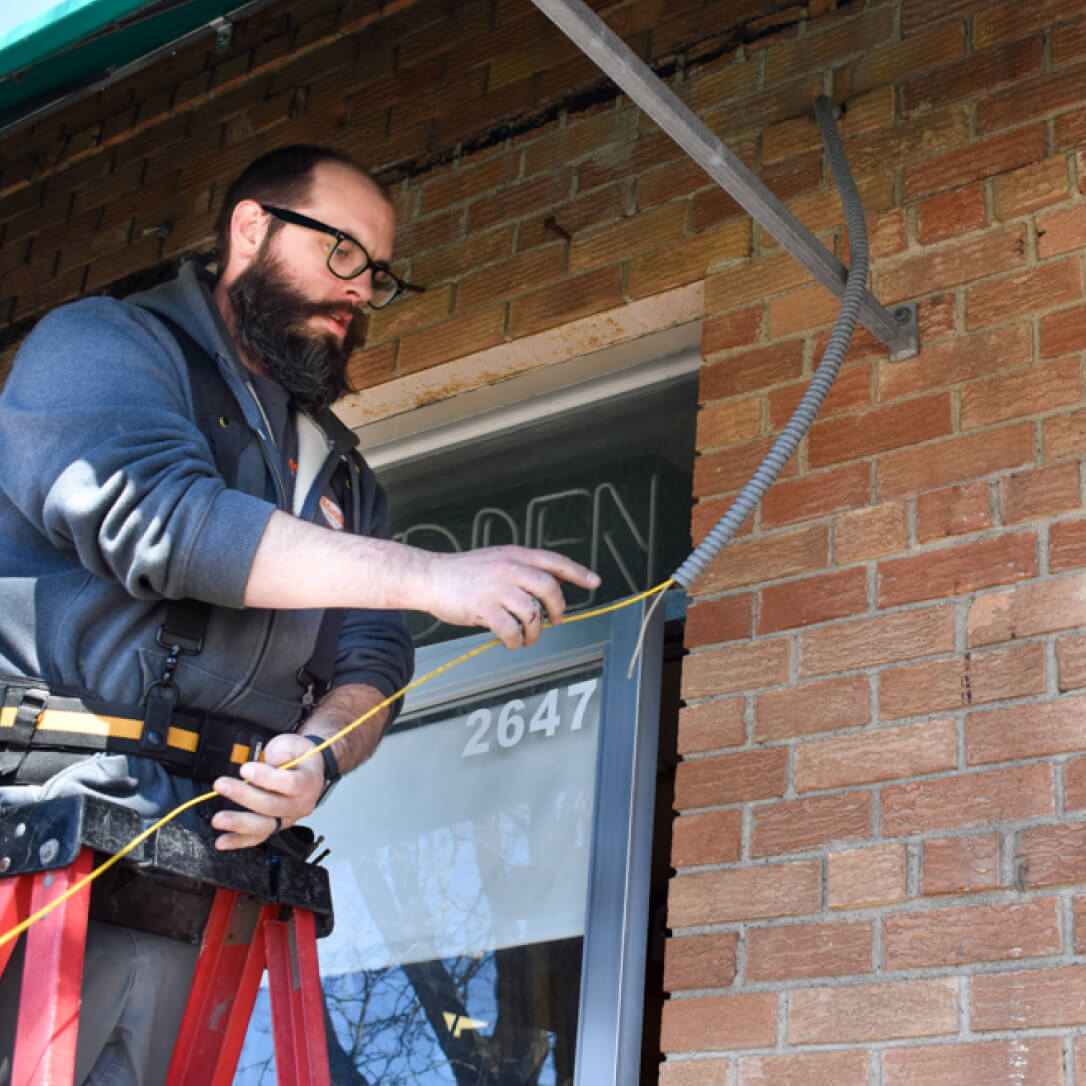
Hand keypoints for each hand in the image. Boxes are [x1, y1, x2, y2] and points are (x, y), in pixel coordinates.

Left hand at [210, 732, 324, 849]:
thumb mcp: (294, 745)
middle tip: (223, 786)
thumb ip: (285, 752)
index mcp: (309, 782)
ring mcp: (288, 818)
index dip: (267, 777)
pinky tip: (222, 841)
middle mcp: (300, 804)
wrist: (305, 769)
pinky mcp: (275, 826)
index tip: (246, 769)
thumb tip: (277, 760)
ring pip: (264, 825)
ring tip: (219, 819)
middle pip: (273, 805)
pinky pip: (258, 836)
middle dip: (244, 796)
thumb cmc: (297, 756)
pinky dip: (238, 840)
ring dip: (239, 823)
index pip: (290, 783)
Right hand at [422, 547, 600, 648]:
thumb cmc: (462, 572)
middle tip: (554, 621)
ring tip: (527, 637)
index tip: (594, 582)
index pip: (554, 562)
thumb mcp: (496, 559)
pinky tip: (510, 642)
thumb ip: (519, 569)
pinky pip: (511, 630)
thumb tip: (545, 589)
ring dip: (534, 632)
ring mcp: (497, 588)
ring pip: (532, 613)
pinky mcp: (484, 607)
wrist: (430, 576)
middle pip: (549, 589)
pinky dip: (514, 640)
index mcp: (515, 555)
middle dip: (557, 610)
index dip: (578, 572)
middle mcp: (509, 568)